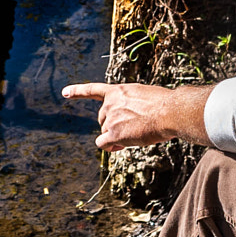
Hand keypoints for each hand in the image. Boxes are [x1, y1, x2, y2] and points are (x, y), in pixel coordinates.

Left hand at [60, 82, 213, 150]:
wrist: (171, 111)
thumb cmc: (166, 105)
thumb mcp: (146, 97)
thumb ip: (133, 105)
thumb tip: (133, 122)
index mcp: (119, 91)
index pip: (93, 89)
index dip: (78, 91)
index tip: (65, 93)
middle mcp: (111, 103)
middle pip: (103, 119)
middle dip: (113, 126)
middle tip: (134, 128)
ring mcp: (111, 118)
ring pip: (106, 132)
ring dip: (117, 136)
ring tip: (138, 133)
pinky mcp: (114, 133)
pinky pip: (103, 144)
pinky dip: (110, 146)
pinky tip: (120, 145)